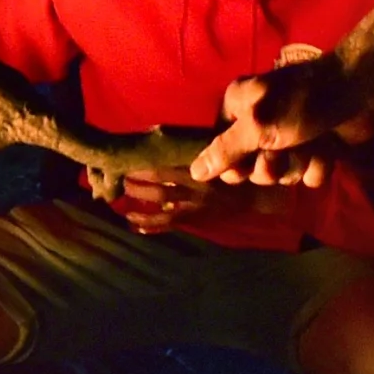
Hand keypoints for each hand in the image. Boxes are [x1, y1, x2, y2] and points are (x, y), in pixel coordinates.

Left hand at [109, 168, 239, 234]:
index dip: (143, 169)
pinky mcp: (197, 220)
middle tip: (123, 183)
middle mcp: (196, 189)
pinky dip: (152, 227)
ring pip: (164, 211)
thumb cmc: (226, 171)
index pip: (165, 169)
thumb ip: (186, 157)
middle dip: (138, 188)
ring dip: (142, 212)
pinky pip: (171, 225)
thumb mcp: (208, 158)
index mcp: (197, 170)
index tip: (128, 163)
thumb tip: (157, 146)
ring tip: (124, 211)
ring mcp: (196, 207)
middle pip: (161, 191)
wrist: (250, 194)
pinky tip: (135, 227)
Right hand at [192, 48, 373, 187]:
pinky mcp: (316, 147)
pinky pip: (308, 174)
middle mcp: (262, 120)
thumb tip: (194, 172)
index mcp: (240, 106)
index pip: (220, 147)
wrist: (359, 90)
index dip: (232, 163)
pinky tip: (328, 151)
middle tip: (279, 154)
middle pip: (251, 166)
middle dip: (268, 168)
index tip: (241, 168)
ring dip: (296, 166)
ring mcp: (291, 136)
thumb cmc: (302, 103)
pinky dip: (318, 166)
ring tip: (309, 147)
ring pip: (282, 173)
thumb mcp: (258, 127)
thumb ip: (225, 151)